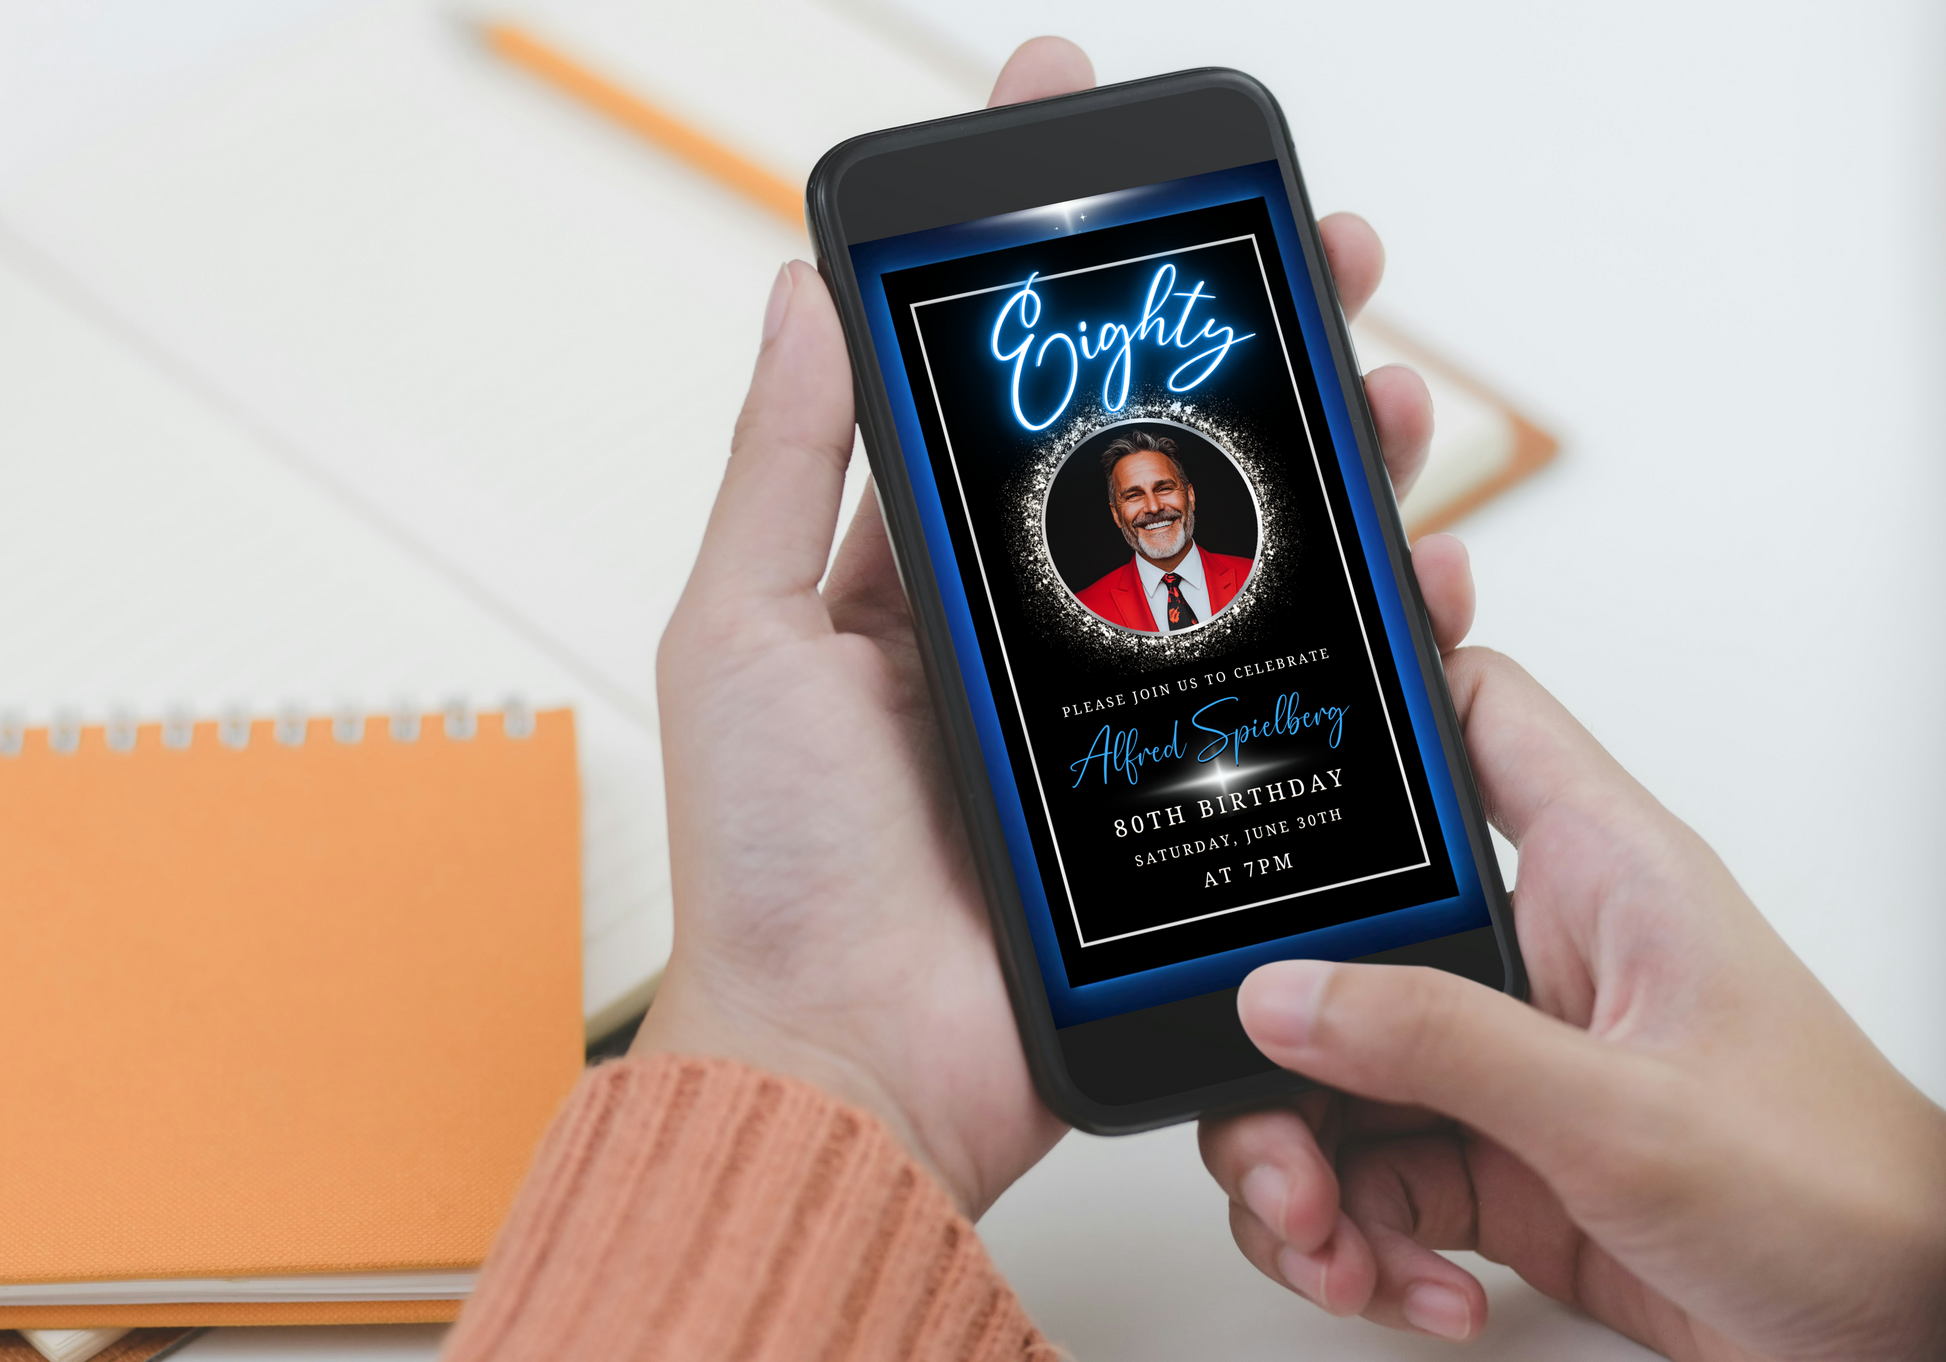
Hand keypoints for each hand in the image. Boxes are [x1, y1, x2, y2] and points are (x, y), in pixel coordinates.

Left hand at [634, 36, 1449, 1217]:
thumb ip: (784, 467)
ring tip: (1388, 393)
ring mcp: (1117, 717)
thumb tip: (799, 295)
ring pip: (1251, 562)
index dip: (1069, 287)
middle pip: (1165, 463)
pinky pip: (1297, 691)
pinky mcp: (1188, 796)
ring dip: (1330, 463)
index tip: (1114, 169)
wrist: (854, 1072)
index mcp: (924, 586)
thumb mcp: (744, 635)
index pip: (1015, 404)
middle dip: (1247, 354)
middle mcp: (1031, 638)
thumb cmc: (778, 872)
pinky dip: (1367, 624)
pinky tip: (1417, 570)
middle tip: (1318, 261)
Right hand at [1200, 653, 1945, 1352]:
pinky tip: (1410, 1277)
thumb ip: (1443, 1045)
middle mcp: (1542, 952)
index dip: (1383, 681)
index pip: (1475, 714)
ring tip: (1328, 1235)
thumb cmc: (1845, 1194)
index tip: (1272, 711)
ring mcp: (1512, 1060)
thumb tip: (1287, 995)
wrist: (1907, 1339)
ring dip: (1305, 1167)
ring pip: (1338, 1072)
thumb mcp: (1625, 1114)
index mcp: (1598, 872)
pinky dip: (1363, 1236)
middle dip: (1281, 1040)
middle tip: (1275, 1127)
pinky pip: (1376, 1175)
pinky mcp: (1500, 1157)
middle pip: (1347, 934)